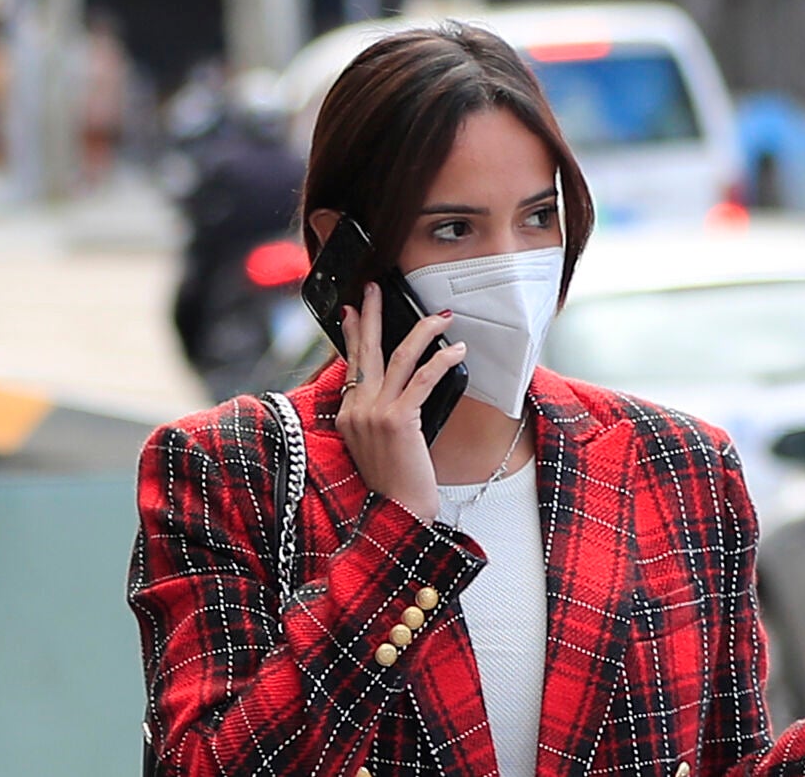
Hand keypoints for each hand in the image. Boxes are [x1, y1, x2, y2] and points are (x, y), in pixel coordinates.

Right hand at [335, 281, 467, 523]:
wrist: (397, 515)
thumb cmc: (395, 485)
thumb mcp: (377, 445)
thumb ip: (379, 416)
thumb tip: (400, 388)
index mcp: (348, 415)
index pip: (350, 364)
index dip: (351, 335)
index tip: (352, 311)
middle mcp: (356, 410)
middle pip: (365, 350)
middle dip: (371, 315)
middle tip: (377, 289)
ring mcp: (374, 414)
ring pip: (397, 357)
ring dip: (420, 331)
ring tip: (439, 316)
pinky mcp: (398, 421)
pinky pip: (421, 379)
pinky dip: (440, 360)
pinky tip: (456, 350)